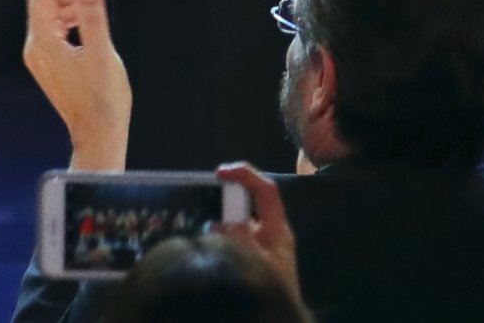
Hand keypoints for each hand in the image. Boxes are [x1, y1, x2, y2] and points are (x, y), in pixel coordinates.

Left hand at [22, 0, 131, 169]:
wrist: (98, 134)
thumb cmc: (103, 98)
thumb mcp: (102, 53)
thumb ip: (94, 17)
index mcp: (43, 43)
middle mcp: (35, 49)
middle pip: (44, 5)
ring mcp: (41, 59)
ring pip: (49, 18)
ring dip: (69, 3)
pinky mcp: (50, 66)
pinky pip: (54, 33)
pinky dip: (69, 19)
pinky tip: (87, 17)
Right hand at [215, 163, 299, 292]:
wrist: (278, 321)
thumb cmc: (274, 293)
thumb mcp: (259, 266)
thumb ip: (242, 241)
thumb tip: (224, 223)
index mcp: (278, 231)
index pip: (266, 191)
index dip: (244, 175)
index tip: (219, 174)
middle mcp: (271, 234)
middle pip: (249, 205)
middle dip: (226, 205)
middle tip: (207, 217)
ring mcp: (262, 248)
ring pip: (237, 225)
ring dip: (220, 228)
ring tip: (205, 242)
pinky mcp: (252, 260)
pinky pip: (232, 242)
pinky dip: (220, 243)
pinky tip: (209, 254)